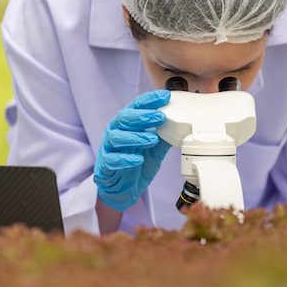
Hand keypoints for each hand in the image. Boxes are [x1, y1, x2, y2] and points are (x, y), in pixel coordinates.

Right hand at [94, 89, 171, 211]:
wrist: (123, 190)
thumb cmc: (136, 165)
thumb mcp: (155, 149)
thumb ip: (164, 137)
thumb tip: (180, 126)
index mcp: (127, 125)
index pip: (137, 106)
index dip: (150, 100)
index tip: (165, 96)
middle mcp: (115, 132)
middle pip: (124, 118)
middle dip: (142, 116)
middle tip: (160, 117)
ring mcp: (108, 148)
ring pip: (116, 136)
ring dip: (136, 136)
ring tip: (152, 139)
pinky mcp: (105, 165)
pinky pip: (112, 159)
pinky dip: (125, 158)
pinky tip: (137, 159)